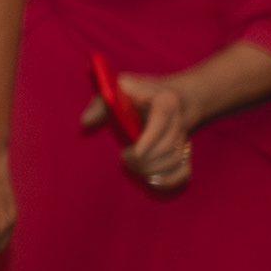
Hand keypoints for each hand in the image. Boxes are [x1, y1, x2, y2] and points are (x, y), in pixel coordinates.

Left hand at [84, 68, 195, 192]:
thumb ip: (100, 104)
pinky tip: (151, 180)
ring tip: (134, 167)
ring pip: (175, 159)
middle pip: (169, 145)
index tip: (132, 153)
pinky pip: (184, 171)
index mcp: (164, 100)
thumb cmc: (135, 94)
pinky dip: (170, 181)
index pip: (162, 118)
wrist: (169, 96)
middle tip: (125, 159)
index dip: (149, 139)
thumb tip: (85, 123)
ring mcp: (183, 137)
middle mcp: (178, 119)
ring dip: (152, 170)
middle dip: (145, 159)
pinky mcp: (185, 152)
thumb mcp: (116, 90)